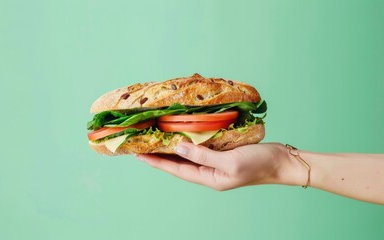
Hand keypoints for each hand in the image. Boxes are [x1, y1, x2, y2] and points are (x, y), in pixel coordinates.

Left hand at [136, 142, 300, 189]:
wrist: (281, 161)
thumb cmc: (259, 164)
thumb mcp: (229, 161)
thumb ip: (203, 155)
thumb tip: (178, 147)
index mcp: (209, 178)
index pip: (176, 170)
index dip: (157, 162)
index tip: (139, 155)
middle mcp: (210, 172)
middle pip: (180, 163)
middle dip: (161, 155)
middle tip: (143, 144)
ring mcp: (217, 162)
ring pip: (190, 154)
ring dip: (175, 147)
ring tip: (158, 138)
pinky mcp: (224, 152)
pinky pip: (202, 147)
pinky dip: (192, 140)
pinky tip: (185, 133)